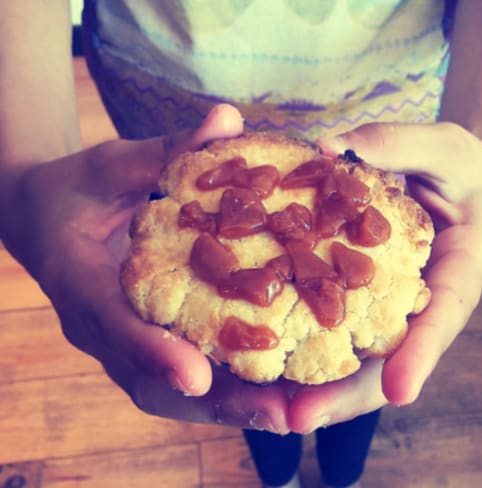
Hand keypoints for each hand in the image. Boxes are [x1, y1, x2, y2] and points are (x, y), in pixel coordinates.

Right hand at [0, 105, 290, 432]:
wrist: (44, 220)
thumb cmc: (77, 190)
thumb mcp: (111, 165)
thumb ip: (165, 151)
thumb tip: (229, 119)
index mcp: (79, 282)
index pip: (113, 323)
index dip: (152, 351)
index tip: (197, 377)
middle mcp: (99, 328)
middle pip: (151, 381)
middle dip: (216, 403)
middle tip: (279, 414)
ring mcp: (120, 345)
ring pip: (170, 393)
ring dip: (232, 408)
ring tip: (294, 414)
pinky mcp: (142, 347)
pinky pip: (183, 381)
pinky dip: (228, 391)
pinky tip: (279, 392)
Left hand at [286, 121, 481, 432]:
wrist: (467, 184)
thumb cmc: (464, 166)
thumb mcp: (443, 144)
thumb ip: (395, 144)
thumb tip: (326, 149)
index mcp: (466, 264)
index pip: (448, 312)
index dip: (424, 352)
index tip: (402, 390)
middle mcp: (432, 298)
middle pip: (400, 358)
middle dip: (355, 393)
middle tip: (302, 418)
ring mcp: (401, 305)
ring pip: (371, 359)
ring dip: (328, 387)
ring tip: (281, 411)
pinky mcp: (373, 300)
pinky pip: (348, 331)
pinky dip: (317, 353)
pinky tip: (276, 367)